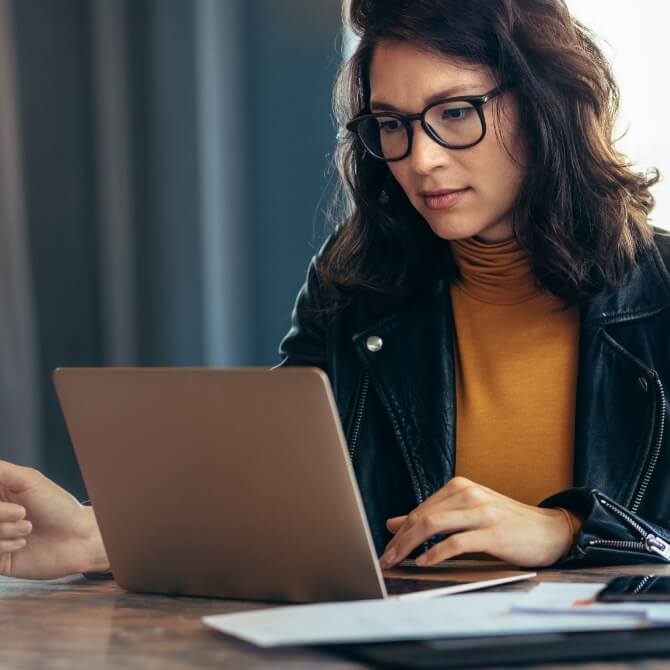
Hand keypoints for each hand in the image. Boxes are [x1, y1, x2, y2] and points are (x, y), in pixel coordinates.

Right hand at [0, 460, 108, 578]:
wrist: (77, 538)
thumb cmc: (59, 507)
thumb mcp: (29, 480)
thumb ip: (1, 471)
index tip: (7, 502)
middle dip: (0, 513)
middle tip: (22, 512)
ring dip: (5, 530)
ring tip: (28, 528)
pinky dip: (4, 546)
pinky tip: (22, 543)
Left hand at [380, 476, 577, 568]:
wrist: (550, 531)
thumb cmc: (506, 523)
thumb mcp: (466, 514)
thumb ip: (433, 516)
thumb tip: (393, 523)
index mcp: (460, 487)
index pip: (420, 509)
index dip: (400, 531)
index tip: (386, 548)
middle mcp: (468, 494)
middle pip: (422, 516)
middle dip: (399, 540)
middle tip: (385, 559)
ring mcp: (482, 512)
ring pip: (434, 525)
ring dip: (410, 546)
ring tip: (398, 562)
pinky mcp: (494, 532)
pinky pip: (456, 542)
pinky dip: (436, 553)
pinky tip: (425, 563)